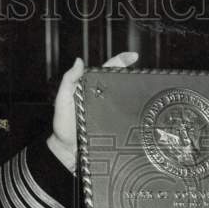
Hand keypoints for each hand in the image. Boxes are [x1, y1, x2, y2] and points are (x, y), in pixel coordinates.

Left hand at [47, 52, 138, 170]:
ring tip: (146, 89)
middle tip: (144, 73)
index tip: (133, 56)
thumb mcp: (63, 99)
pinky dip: (134, 115)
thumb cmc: (63, 126)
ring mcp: (110, 113)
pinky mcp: (114, 127)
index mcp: (91, 89)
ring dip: (136, 95)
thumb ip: (69, 80)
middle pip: (121, 84)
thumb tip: (78, 61)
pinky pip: (126, 118)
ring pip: (126, 101)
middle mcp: (103, 99)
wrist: (66, 151)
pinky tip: (142, 111)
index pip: (107, 71)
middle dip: (134, 76)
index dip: (120, 61)